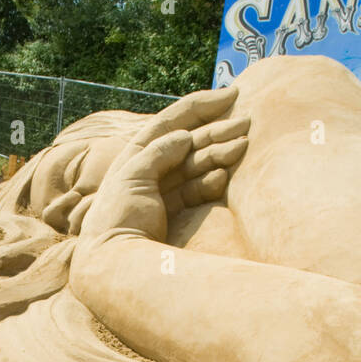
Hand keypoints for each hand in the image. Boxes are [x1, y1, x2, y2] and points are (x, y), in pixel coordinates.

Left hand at [78, 86, 248, 243]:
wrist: (113, 265)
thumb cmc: (117, 218)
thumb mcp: (132, 176)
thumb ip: (158, 151)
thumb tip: (184, 135)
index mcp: (134, 156)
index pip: (170, 123)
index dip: (199, 106)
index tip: (230, 95)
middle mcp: (149, 170)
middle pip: (188, 143)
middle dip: (217, 131)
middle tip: (247, 124)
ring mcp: (163, 192)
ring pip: (197, 165)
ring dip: (219, 153)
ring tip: (242, 147)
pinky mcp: (176, 214)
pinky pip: (197, 190)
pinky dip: (210, 182)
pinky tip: (222, 177)